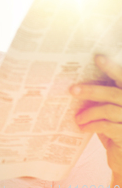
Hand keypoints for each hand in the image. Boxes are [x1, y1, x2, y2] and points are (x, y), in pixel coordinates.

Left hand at [70, 55, 121, 176]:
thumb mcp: (109, 111)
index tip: (98, 57)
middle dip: (92, 90)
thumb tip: (77, 85)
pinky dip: (92, 125)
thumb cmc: (115, 130)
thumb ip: (102, 99)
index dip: (112, 67)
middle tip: (72, 90)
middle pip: (115, 93)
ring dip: (88, 112)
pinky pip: (107, 126)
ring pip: (109, 109)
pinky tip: (82, 127)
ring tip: (76, 118)